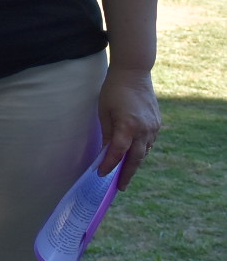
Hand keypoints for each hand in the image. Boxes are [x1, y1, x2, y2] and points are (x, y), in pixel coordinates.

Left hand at [98, 66, 160, 189]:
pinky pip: (149, 142)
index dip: (110, 165)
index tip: (102, 174)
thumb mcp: (104, 111)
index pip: (118, 152)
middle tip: (120, 187)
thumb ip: (107, 133)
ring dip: (135, 163)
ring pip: (144, 151)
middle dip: (127, 174)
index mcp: (128, 125)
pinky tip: (133, 155)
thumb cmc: (113, 89)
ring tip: (125, 174)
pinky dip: (141, 150)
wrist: (134, 72)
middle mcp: (144, 129)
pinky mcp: (157, 123)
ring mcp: (153, 127)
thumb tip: (106, 152)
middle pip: (136, 158)